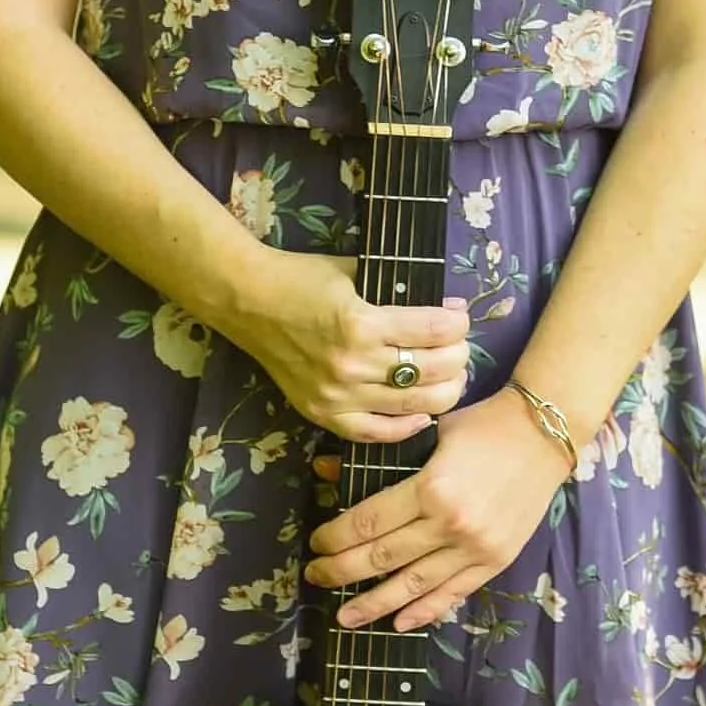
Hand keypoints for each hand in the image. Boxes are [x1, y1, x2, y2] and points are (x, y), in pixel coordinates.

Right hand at [233, 253, 470, 442]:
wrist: (247, 301)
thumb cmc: (301, 278)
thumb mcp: (355, 271)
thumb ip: (399, 291)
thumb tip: (448, 310)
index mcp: (362, 323)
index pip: (434, 331)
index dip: (458, 324)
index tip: (459, 317)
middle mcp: (352, 364)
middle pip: (432, 371)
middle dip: (458, 357)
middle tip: (459, 348)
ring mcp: (337, 395)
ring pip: (413, 405)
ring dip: (443, 390)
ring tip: (449, 377)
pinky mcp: (322, 414)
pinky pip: (375, 433)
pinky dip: (406, 427)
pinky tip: (422, 415)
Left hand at [309, 389, 567, 633]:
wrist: (545, 435)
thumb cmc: (483, 426)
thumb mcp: (428, 433)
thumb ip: (379, 458)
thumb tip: (323, 471)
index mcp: (431, 488)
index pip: (369, 523)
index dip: (336, 538)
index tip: (316, 544)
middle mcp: (450, 524)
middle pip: (383, 557)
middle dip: (342, 571)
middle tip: (316, 576)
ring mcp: (474, 548)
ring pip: (413, 585)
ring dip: (374, 603)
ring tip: (344, 616)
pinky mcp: (495, 561)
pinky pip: (453, 593)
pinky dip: (424, 611)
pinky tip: (398, 622)